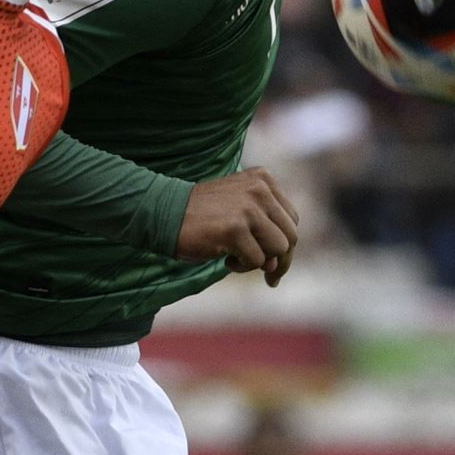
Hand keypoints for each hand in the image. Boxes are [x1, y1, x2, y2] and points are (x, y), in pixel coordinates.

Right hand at [175, 166, 298, 285]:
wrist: (163, 213)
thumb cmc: (200, 216)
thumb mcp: (238, 208)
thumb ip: (264, 229)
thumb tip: (278, 267)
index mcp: (262, 179)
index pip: (291, 220)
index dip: (284, 245)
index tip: (273, 261)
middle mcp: (259, 189)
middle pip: (290, 236)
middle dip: (281, 261)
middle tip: (267, 275)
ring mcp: (248, 208)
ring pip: (278, 249)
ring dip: (259, 262)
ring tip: (236, 258)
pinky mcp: (235, 228)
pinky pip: (257, 261)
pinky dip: (242, 266)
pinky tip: (225, 259)